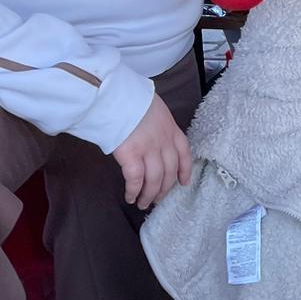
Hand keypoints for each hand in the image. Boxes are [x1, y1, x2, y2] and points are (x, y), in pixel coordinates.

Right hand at [112, 94, 191, 209]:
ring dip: (150, 195)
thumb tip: (150, 136)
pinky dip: (134, 190)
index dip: (185, 170)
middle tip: (158, 199)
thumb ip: (156, 125)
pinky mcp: (131, 155)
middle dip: (165, 188)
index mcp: (171, 128)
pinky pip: (136, 179)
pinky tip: (130, 197)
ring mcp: (149, 148)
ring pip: (155, 179)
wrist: (116, 96)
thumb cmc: (130, 99)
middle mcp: (164, 141)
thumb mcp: (153, 109)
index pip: (184, 152)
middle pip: (170, 170)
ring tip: (143, 203)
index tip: (183, 182)